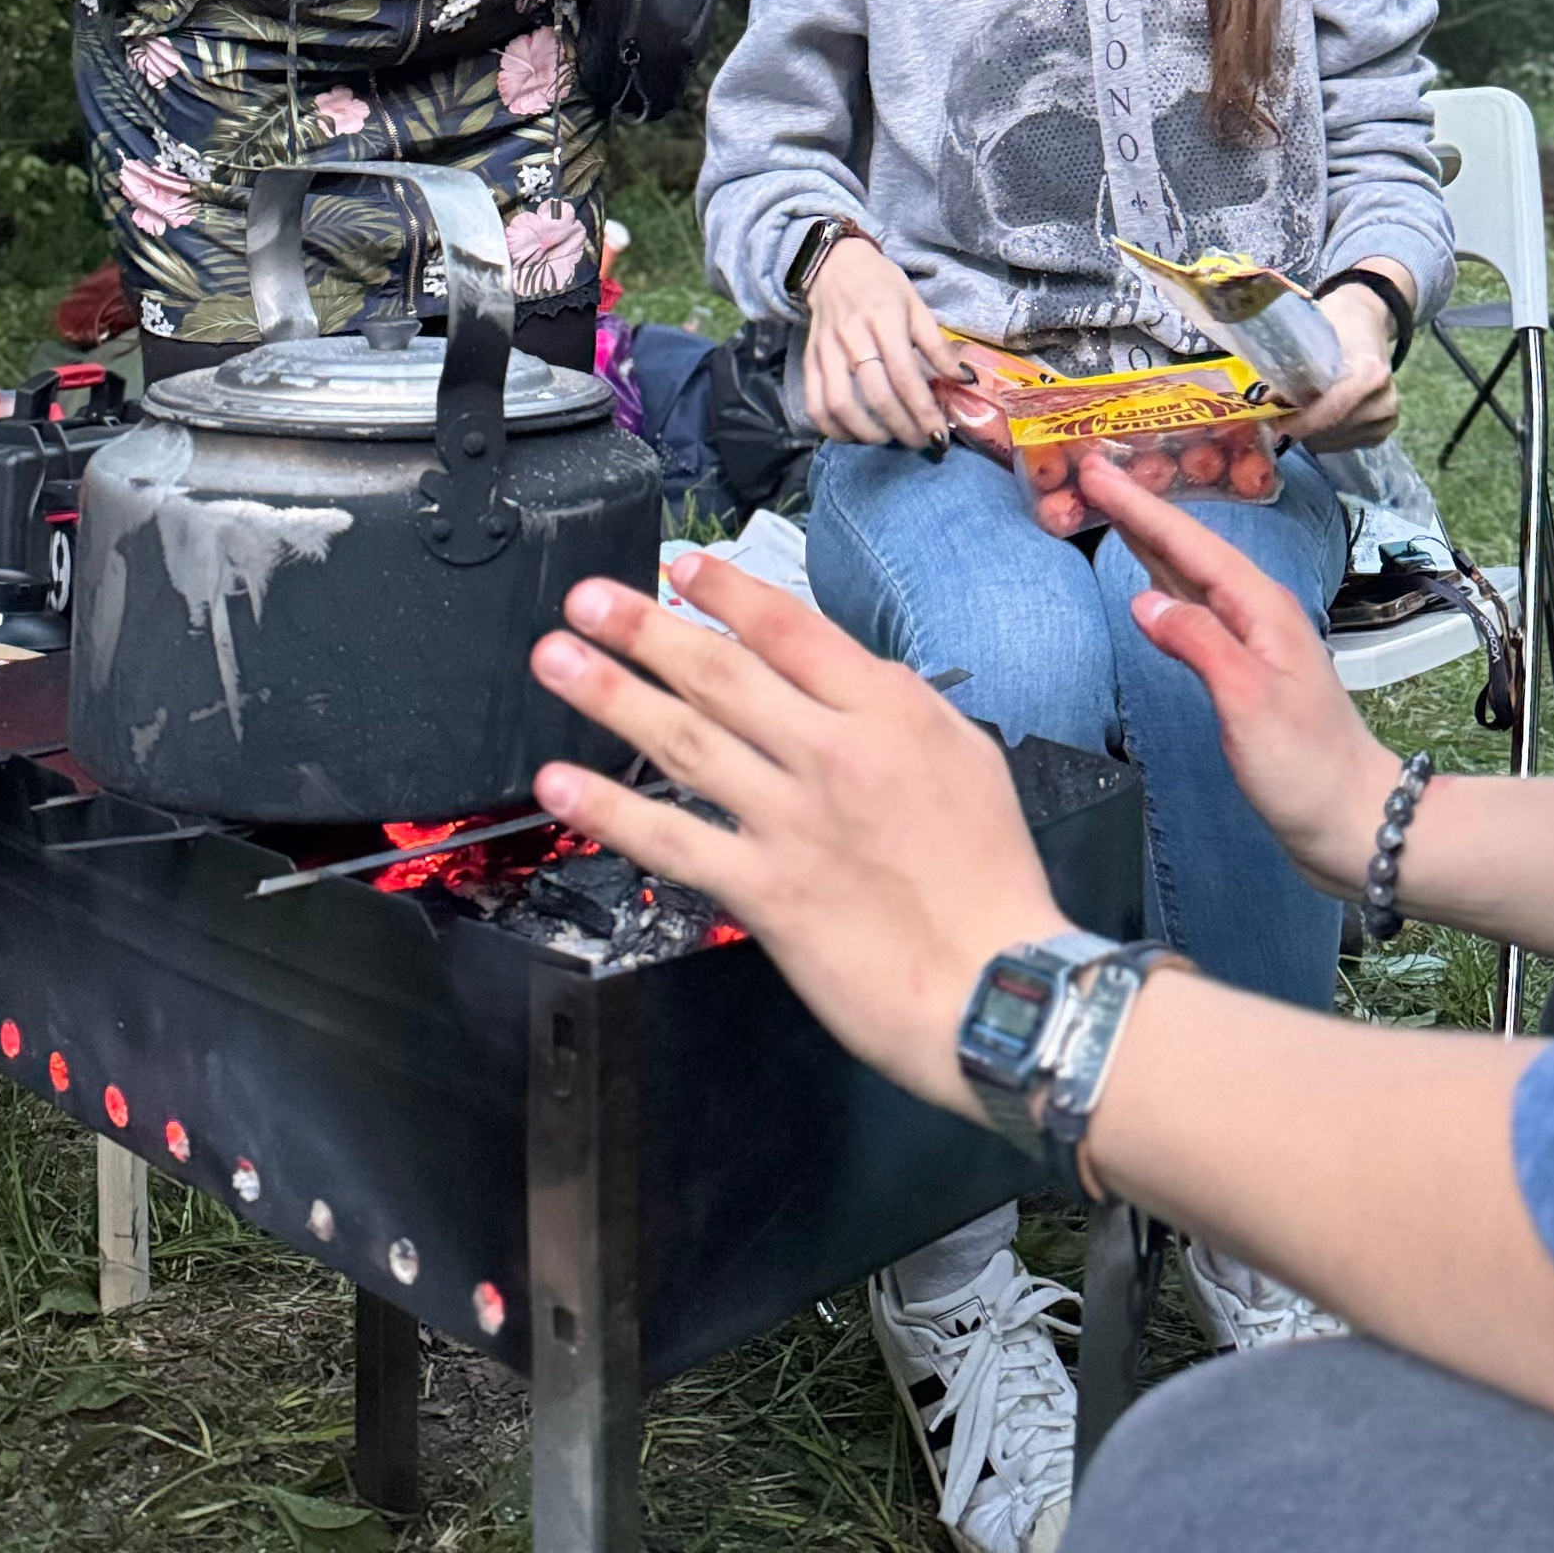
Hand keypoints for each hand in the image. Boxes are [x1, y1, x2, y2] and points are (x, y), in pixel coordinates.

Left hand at [530, 557, 1067, 1115]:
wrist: (997, 984)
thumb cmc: (990, 876)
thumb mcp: (968, 756)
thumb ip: (901, 704)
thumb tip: (840, 670)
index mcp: (887, 711)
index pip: (789, 630)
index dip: (725, 592)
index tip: (678, 568)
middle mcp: (831, 754)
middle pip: (720, 673)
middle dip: (644, 629)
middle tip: (587, 599)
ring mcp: (791, 823)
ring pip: (684, 742)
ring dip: (611, 696)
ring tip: (556, 660)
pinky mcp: (763, 892)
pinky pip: (673, 841)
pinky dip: (611, 810)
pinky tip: (562, 785)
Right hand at [801, 234, 961, 449]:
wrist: (833, 265)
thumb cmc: (881, 286)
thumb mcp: (916, 305)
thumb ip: (937, 345)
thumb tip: (964, 379)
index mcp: (885, 318)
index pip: (905, 374)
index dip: (923, 410)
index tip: (939, 435)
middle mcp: (853, 336)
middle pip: (876, 394)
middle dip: (902, 427)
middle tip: (921, 442)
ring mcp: (826, 350)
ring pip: (841, 403)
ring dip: (868, 432)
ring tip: (890, 438)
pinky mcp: (808, 361)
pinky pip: (814, 404)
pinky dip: (833, 428)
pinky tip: (854, 435)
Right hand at [1083, 459, 1397, 900]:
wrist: (1351, 818)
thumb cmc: (1305, 767)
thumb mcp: (1247, 701)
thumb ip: (1198, 643)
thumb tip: (1143, 600)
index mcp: (1261, 609)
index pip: (1189, 544)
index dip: (1140, 506)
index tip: (1097, 468)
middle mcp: (1257, 613)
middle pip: (1188, 548)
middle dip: (1139, 509)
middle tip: (1092, 471)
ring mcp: (1252, 640)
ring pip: (1190, 574)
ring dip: (1149, 539)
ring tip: (1110, 506)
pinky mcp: (1243, 668)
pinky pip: (1194, 606)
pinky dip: (1164, 582)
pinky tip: (1149, 578)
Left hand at [1277, 277, 1404, 451]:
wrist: (1367, 323)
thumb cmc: (1336, 323)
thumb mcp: (1312, 334)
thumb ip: (1290, 366)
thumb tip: (1260, 399)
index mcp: (1370, 374)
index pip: (1332, 411)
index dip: (1299, 423)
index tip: (1271, 426)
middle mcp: (1383, 401)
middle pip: (1329, 429)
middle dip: (1297, 427)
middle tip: (1272, 416)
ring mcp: (1386, 418)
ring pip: (1333, 441)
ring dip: (1308, 433)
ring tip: (1294, 412)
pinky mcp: (1382, 430)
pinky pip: (1342, 444)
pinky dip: (1322, 435)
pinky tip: (1315, 416)